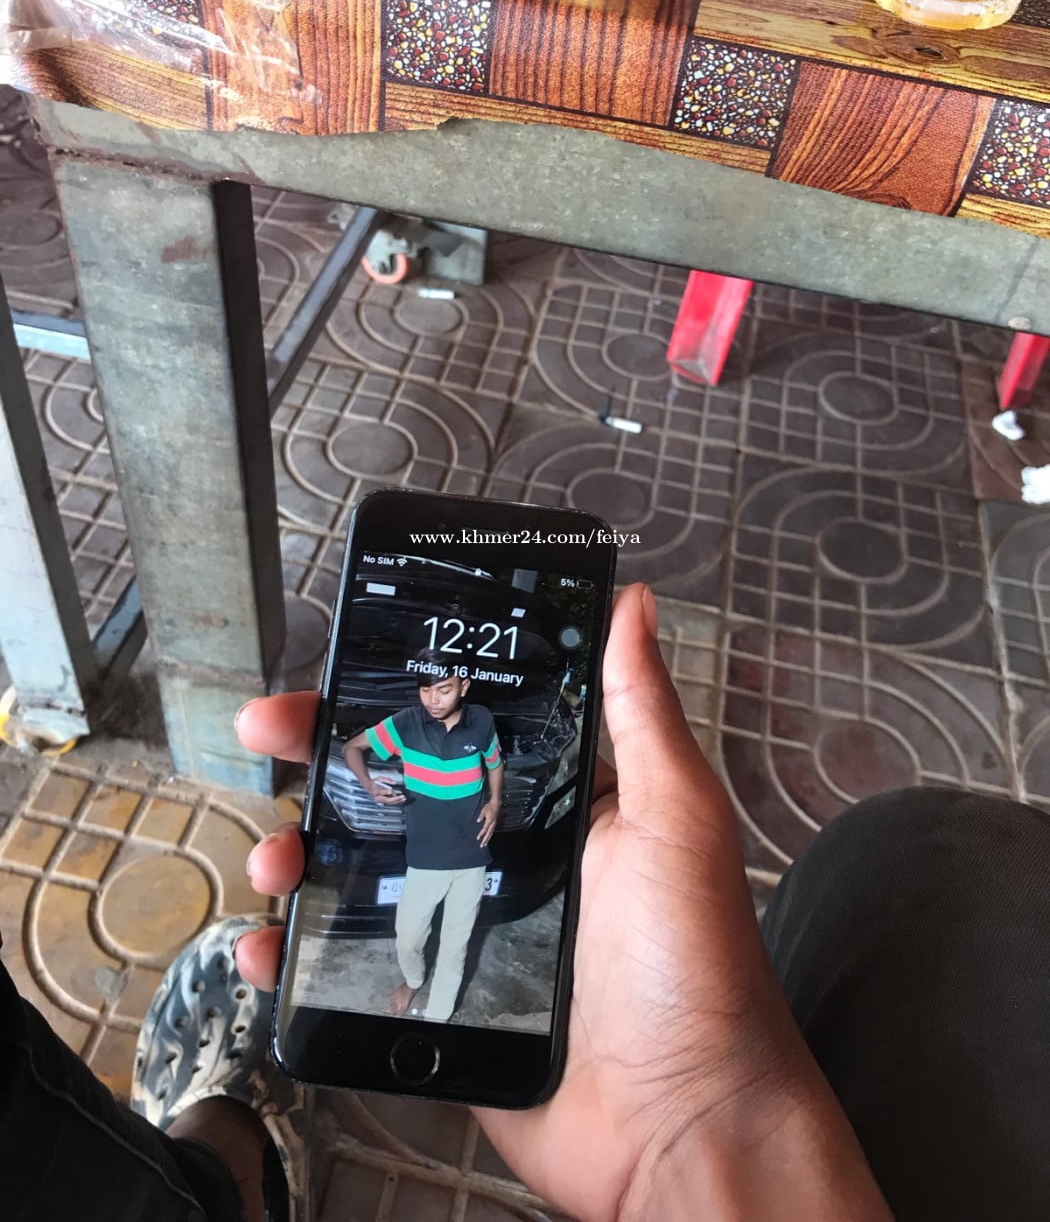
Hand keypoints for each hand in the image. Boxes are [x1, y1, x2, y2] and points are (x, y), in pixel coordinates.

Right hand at [234, 586, 887, 1221]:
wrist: (680, 1126)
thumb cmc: (692, 962)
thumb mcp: (674, 816)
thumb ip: (641, 711)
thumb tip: (633, 600)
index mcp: (556, 802)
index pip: (461, 726)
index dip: (398, 692)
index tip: (342, 664)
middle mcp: (503, 856)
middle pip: (392, 792)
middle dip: (322, 758)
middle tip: (266, 732)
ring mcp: (463, 930)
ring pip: (358, 874)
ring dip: (299, 854)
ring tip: (275, 857)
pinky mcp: (436, 1003)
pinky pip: (350, 970)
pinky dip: (296, 957)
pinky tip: (266, 947)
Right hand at [367, 776, 404, 805]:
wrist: (369, 787)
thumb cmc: (374, 782)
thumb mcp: (379, 778)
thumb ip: (386, 779)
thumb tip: (393, 782)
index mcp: (375, 790)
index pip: (380, 792)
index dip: (385, 792)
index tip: (390, 791)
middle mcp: (377, 797)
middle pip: (387, 800)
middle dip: (395, 799)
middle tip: (402, 797)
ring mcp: (380, 800)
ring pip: (389, 802)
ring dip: (397, 801)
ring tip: (403, 799)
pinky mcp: (382, 801)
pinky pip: (390, 802)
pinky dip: (396, 801)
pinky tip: (401, 800)